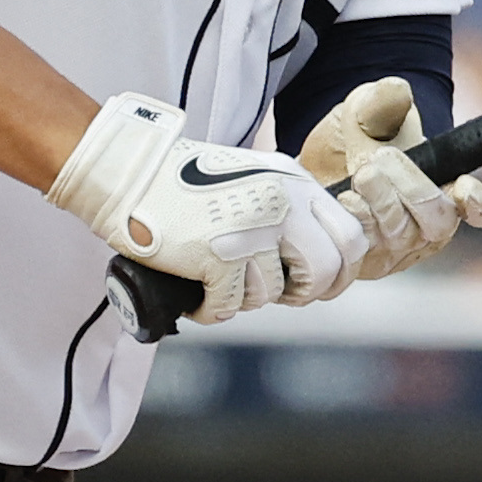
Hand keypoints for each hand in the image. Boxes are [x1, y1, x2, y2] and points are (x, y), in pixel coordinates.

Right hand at [48, 94, 366, 322]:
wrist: (131, 172)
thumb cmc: (186, 181)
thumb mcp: (254, 178)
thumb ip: (286, 207)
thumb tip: (313, 259)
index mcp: (295, 182)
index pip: (351, 237)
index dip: (341, 272)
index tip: (317, 285)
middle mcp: (282, 203)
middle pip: (326, 272)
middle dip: (303, 293)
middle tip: (276, 294)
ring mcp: (252, 229)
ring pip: (270, 294)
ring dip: (243, 297)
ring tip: (217, 279)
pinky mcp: (218, 254)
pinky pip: (227, 307)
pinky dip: (209, 309)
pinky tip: (196, 293)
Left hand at [297, 77, 481, 279]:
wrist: (315, 167)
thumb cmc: (357, 139)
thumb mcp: (367, 111)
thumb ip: (383, 102)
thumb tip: (396, 91)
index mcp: (446, 188)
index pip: (478, 205)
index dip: (479, 203)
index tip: (465, 188)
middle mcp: (427, 225)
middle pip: (437, 222)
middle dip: (412, 189)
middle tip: (380, 160)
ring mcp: (396, 249)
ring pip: (399, 236)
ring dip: (379, 203)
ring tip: (360, 174)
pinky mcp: (363, 262)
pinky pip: (364, 253)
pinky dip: (355, 225)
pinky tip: (342, 202)